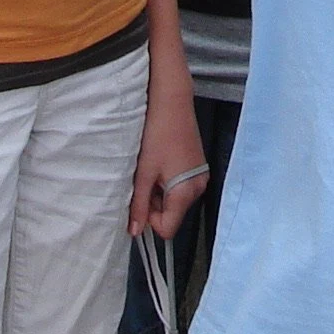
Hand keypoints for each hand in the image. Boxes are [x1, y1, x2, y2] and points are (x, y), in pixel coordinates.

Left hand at [131, 86, 208, 237]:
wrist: (172, 102)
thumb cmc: (158, 133)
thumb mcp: (144, 172)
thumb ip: (139, 205)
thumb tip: (135, 232)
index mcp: (186, 192)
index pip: (168, 228)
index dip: (150, 220)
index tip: (139, 201)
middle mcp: (198, 187)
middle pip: (171, 213)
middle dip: (154, 202)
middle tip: (144, 178)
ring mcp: (199, 176)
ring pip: (174, 199)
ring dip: (159, 190)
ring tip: (151, 166)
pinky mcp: (197, 166)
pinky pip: (179, 186)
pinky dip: (166, 180)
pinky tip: (159, 161)